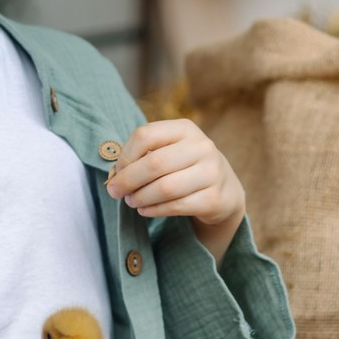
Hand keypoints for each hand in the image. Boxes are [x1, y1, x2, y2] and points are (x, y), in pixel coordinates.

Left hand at [106, 120, 244, 261]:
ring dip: (140, 198)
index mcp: (185, 129)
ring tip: (131, 201)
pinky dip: (154, 210)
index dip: (125, 156)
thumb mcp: (169, 151)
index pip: (145, 135)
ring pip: (164, 188)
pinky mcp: (214, 198)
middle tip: (115, 192)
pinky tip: (145, 210)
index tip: (117, 171)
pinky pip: (175, 206)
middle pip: (154, 163)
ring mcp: (211, 172)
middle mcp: (202, 147)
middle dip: (128, 180)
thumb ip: (142, 157)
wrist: (223, 188)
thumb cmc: (184, 167)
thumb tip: (115, 176)